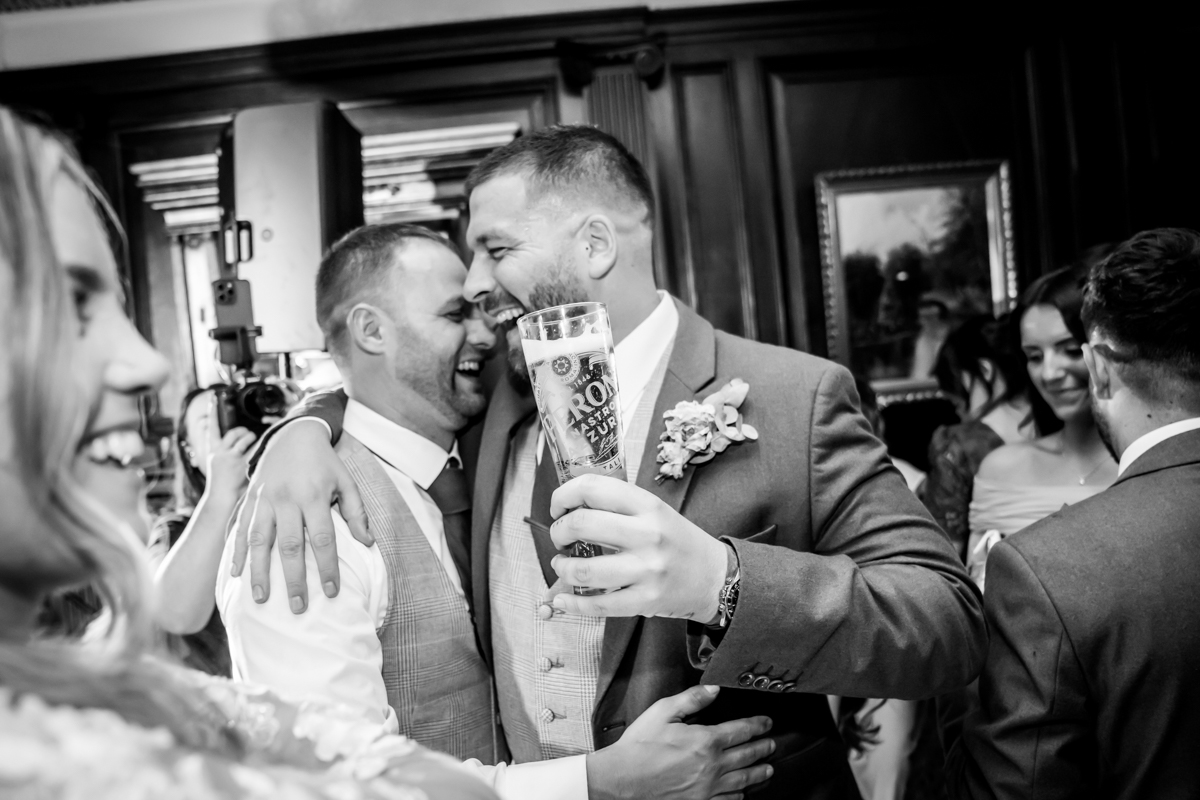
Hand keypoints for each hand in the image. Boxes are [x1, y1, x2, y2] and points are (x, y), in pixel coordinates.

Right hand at [202, 396, 255, 503]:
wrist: (220, 500)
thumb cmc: (223, 484)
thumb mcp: (219, 466)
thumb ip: (226, 453)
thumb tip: (241, 439)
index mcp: (214, 451)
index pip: (212, 429)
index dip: (213, 413)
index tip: (212, 399)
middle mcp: (220, 452)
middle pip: (234, 432)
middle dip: (244, 432)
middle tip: (250, 435)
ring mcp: (231, 458)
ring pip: (244, 438)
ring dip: (252, 438)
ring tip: (256, 444)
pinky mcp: (241, 464)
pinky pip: (254, 450)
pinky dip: (260, 448)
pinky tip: (265, 451)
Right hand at [229, 419, 371, 611]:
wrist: (292, 434)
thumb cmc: (324, 463)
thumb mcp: (346, 481)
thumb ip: (356, 512)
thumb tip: (367, 543)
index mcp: (313, 496)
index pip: (322, 538)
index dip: (327, 567)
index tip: (332, 591)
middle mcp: (286, 499)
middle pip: (289, 545)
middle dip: (293, 579)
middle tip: (297, 608)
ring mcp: (264, 499)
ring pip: (259, 540)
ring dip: (259, 571)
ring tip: (261, 598)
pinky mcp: (249, 498)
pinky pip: (240, 528)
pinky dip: (236, 551)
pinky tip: (235, 573)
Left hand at [547, 474, 727, 620]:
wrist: (715, 577)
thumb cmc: (677, 541)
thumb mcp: (656, 511)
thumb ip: (619, 505)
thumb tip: (570, 505)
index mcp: (648, 505)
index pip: (593, 488)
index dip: (564, 495)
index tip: (559, 507)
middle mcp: (648, 534)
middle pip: (581, 525)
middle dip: (559, 531)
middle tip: (560, 538)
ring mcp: (647, 570)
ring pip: (584, 569)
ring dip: (562, 568)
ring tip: (562, 565)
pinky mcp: (646, 600)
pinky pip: (597, 604)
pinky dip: (572, 602)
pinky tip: (562, 598)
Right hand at [586, 685, 773, 799]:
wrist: (622, 781)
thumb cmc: (640, 746)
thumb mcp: (663, 712)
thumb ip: (692, 699)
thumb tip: (715, 690)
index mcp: (706, 741)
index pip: (742, 731)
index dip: (758, 725)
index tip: (767, 723)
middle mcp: (713, 766)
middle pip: (748, 756)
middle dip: (763, 748)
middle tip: (772, 744)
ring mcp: (708, 789)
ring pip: (744, 781)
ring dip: (759, 773)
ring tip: (768, 769)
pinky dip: (740, 795)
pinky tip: (742, 791)